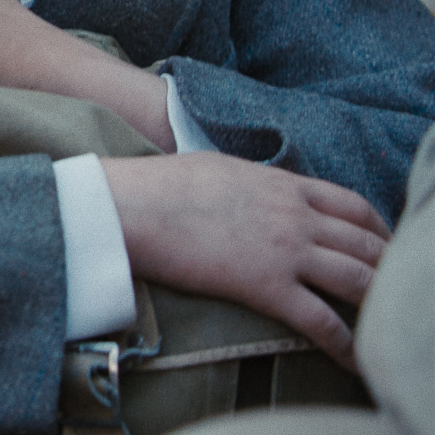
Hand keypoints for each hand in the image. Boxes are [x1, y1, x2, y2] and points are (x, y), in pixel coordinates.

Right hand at [102, 154, 391, 370]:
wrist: (130, 206)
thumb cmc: (159, 185)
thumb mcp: (218, 168)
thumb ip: (251, 182)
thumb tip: (254, 190)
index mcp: (282, 184)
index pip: (352, 205)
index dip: (378, 228)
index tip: (383, 245)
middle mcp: (295, 216)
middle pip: (367, 244)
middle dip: (390, 267)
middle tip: (397, 288)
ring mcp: (285, 250)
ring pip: (359, 279)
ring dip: (379, 302)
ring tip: (387, 323)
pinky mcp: (266, 286)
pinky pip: (324, 320)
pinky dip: (347, 343)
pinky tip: (354, 358)